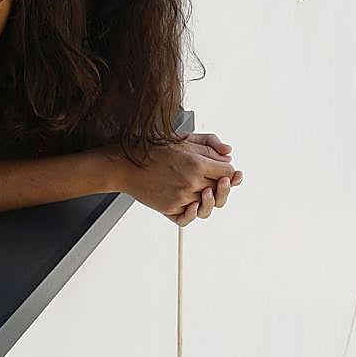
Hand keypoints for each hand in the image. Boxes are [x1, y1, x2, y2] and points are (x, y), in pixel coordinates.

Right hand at [107, 136, 242, 225]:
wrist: (126, 165)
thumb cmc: (154, 150)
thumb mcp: (184, 138)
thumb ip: (210, 144)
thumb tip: (228, 153)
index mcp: (196, 163)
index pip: (228, 172)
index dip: (229, 170)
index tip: (224, 169)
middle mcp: (190, 182)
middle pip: (221, 190)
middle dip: (222, 184)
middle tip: (220, 180)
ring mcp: (181, 198)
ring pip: (208, 205)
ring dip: (210, 199)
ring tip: (206, 191)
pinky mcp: (170, 209)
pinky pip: (190, 217)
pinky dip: (194, 212)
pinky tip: (194, 204)